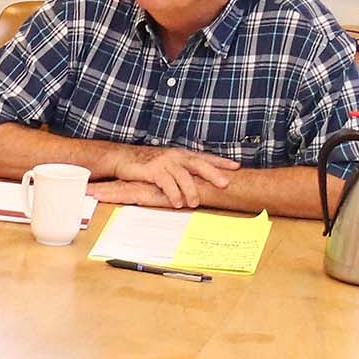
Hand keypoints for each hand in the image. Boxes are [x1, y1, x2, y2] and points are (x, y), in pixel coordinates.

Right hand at [108, 147, 236, 209]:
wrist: (123, 158)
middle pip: (198, 163)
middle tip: (224, 184)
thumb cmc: (145, 164)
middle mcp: (175, 156)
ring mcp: (164, 162)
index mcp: (181, 154)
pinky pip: (167, 183)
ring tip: (194, 203)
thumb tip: (195, 182)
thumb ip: (180, 170)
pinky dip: (173, 194)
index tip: (236, 166)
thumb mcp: (166, 163)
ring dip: (191, 191)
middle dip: (213, 173)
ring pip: (183, 176)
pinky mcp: (153, 170)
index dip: (220, 162)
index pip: (204, 157)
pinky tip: (177, 203)